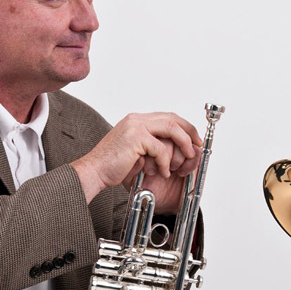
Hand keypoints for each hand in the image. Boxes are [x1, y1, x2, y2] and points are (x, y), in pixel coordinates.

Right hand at [70, 113, 201, 207]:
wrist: (94, 171)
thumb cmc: (112, 165)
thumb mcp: (136, 151)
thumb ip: (151, 144)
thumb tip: (174, 148)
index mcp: (136, 120)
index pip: (167, 117)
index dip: (184, 127)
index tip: (194, 139)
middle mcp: (137, 119)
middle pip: (173, 119)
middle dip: (189, 133)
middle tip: (196, 147)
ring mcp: (136, 126)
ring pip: (171, 129)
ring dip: (182, 145)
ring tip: (184, 160)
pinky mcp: (135, 138)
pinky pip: (160, 148)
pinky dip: (165, 162)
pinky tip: (162, 172)